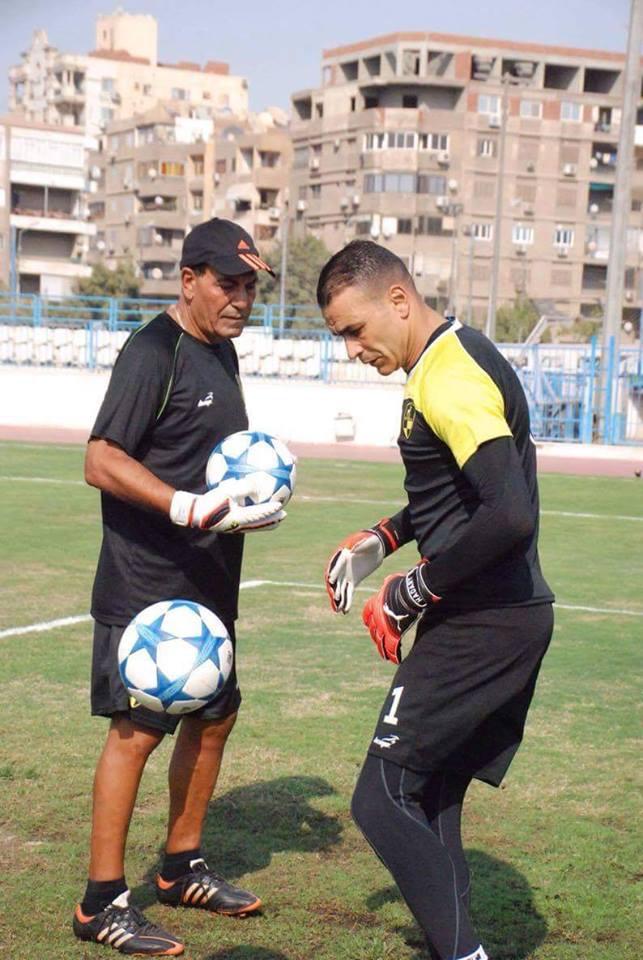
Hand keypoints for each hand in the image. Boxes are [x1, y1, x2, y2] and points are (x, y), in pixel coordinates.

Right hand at [170, 477, 285, 532]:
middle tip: (284, 515)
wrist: (194, 513)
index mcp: (240, 518)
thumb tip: (259, 482)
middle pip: (261, 525)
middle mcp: (239, 526)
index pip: (260, 515)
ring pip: (255, 526)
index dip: (271, 511)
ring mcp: (234, 528)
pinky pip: (246, 522)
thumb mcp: (226, 490)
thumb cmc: (209, 501)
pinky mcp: (229, 526)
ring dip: (265, 522)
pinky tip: (252, 508)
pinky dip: (254, 517)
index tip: (281, 506)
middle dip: (273, 521)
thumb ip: (244, 486)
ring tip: (274, 516)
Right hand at [325, 517, 400, 613]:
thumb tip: (352, 549)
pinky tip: (345, 610)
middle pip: (335, 579)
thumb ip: (361, 544)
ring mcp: (347, 574)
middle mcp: (343, 566)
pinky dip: (346, 601)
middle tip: (334, 597)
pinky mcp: (353, 581)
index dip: (333, 572)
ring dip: (339, 599)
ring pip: (340, 588)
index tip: (330, 580)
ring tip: (338, 610)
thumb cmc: (372, 541)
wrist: (378, 547)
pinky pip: (348, 592)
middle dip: (334, 588)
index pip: (337, 565)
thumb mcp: (370, 541)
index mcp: (344, 555)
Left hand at [362, 562, 439, 663]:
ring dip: (384, 650)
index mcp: (373, 606)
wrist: (407, 595)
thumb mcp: (390, 583)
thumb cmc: (400, 586)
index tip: (368, 623)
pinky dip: (394, 654)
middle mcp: (376, 619)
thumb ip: (387, 585)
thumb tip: (388, 582)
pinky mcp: (394, 634)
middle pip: (373, 632)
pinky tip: (396, 659)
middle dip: (377, 637)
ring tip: (387, 656)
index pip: (366, 615)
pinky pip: (392, 647)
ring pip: (381, 643)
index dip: (368, 619)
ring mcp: (385, 628)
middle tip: (380, 642)